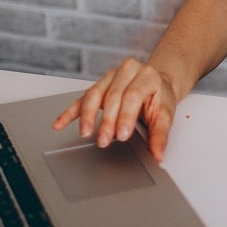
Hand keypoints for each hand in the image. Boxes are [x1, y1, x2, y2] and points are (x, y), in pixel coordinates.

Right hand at [51, 58, 178, 161]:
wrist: (157, 82)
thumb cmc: (160, 97)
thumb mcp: (166, 114)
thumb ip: (160, 135)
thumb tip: (158, 155)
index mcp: (147, 76)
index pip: (133, 95)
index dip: (125, 116)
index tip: (122, 135)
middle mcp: (128, 71)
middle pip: (113, 96)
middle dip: (107, 121)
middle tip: (104, 140)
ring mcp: (111, 76)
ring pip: (95, 94)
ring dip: (87, 115)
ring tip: (85, 133)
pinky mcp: (99, 85)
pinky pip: (82, 98)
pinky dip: (70, 112)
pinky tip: (60, 123)